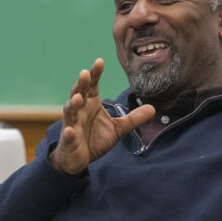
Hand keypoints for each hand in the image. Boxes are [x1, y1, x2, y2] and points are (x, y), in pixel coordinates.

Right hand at [49, 58, 155, 174]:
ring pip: (70, 110)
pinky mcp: (69, 140)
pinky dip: (68, 133)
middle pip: (79, 92)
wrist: (79, 159)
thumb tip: (153, 108)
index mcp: (91, 103)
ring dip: (72, 103)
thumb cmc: (94, 140)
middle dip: (82, 83)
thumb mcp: (118, 128)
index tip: (100, 61)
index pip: (92, 85)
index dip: (95, 73)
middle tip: (85, 73)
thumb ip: (133, 118)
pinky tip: (70, 131)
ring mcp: (72, 124)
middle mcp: (80, 110)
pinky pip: (68, 135)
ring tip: (78, 98)